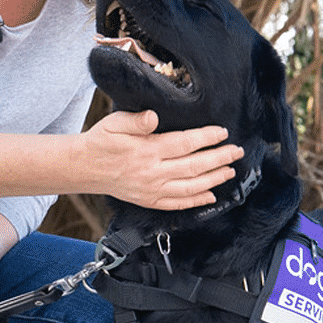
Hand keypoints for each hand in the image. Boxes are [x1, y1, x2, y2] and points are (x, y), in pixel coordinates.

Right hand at [84, 110, 244, 209]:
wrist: (85, 167)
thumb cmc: (102, 141)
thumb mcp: (115, 123)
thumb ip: (136, 121)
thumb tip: (154, 117)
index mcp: (147, 150)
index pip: (185, 144)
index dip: (206, 138)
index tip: (222, 132)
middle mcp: (153, 173)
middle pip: (194, 166)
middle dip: (219, 158)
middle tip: (236, 151)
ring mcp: (153, 190)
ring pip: (191, 187)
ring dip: (214, 180)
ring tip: (229, 171)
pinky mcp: (150, 201)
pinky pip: (178, 204)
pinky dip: (197, 201)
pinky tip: (211, 196)